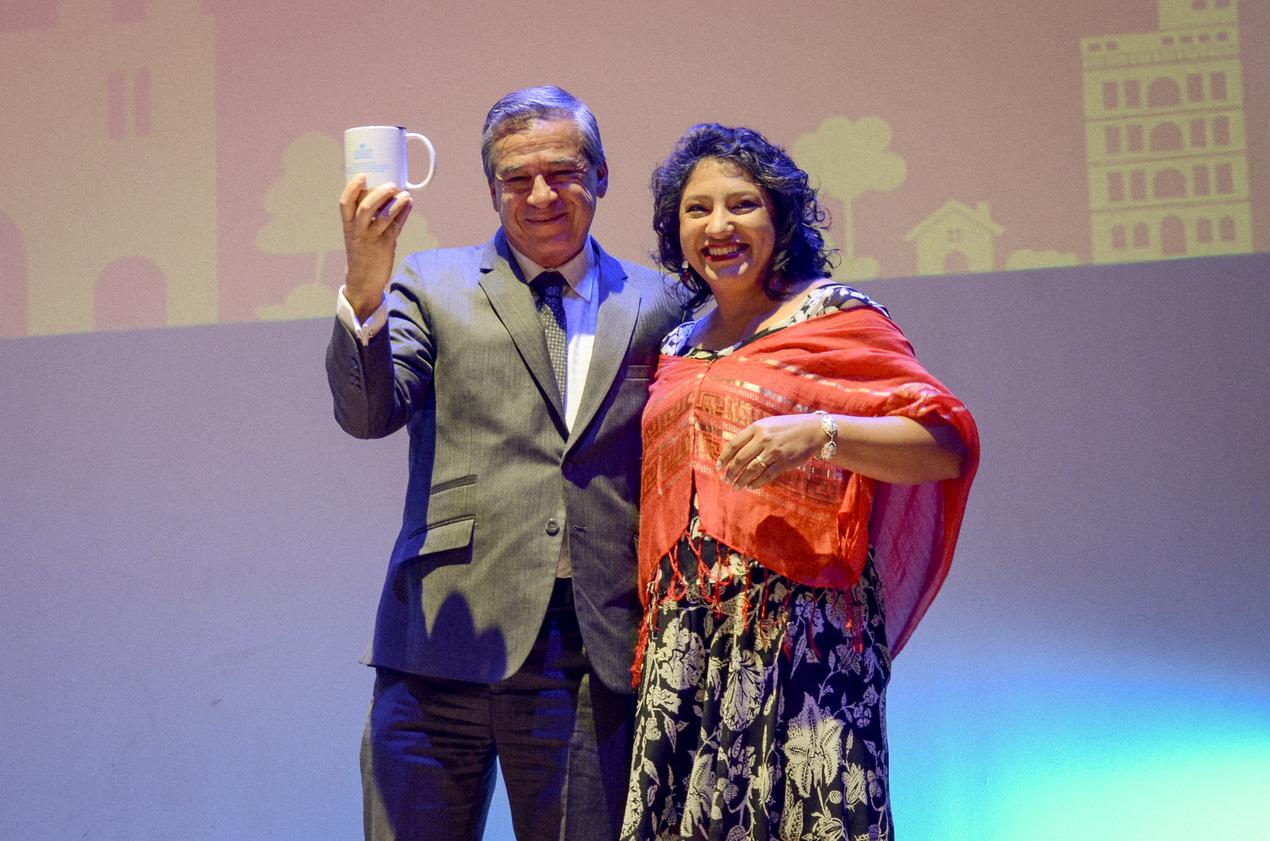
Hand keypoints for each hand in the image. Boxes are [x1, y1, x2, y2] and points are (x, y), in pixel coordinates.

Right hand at [339, 175, 412, 319]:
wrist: (363, 279)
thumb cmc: (362, 250)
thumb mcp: (357, 231)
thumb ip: (366, 214)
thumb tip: (384, 192)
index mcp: (348, 224)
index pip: (345, 203)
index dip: (352, 188)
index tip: (362, 175)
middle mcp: (358, 230)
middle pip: (365, 208)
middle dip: (379, 193)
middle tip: (391, 184)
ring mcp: (372, 238)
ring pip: (383, 218)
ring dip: (396, 204)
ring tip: (405, 194)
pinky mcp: (385, 246)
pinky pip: (396, 227)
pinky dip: (403, 214)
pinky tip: (409, 204)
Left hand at [716, 413, 825, 489]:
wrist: (814, 431)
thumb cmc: (789, 427)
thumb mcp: (768, 424)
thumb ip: (752, 435)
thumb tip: (735, 451)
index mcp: (757, 428)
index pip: (734, 444)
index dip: (724, 457)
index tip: (718, 467)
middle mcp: (764, 439)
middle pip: (740, 459)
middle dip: (731, 472)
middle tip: (726, 479)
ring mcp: (774, 452)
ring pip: (751, 470)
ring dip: (741, 480)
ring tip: (736, 486)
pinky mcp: (784, 462)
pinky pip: (766, 475)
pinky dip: (757, 482)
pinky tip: (751, 486)